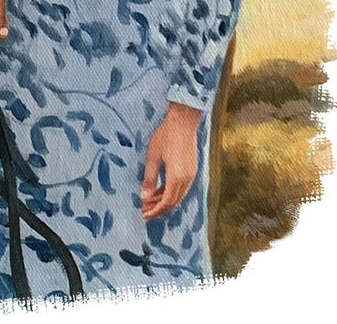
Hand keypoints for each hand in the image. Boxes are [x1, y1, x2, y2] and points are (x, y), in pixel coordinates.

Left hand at [141, 102, 202, 219]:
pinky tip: (161, 189)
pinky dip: (171, 192)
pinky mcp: (192, 169)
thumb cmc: (165, 136)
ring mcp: (191, 174)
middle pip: (173, 202)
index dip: (154, 211)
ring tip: (150, 201)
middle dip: (158, 208)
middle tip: (144, 210)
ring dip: (165, 201)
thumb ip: (149, 178)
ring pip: (178, 196)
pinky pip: (182, 188)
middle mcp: (187, 179)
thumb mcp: (153, 156)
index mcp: (176, 177)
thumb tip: (144, 197)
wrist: (183, 121)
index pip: (165, 202)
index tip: (144, 215)